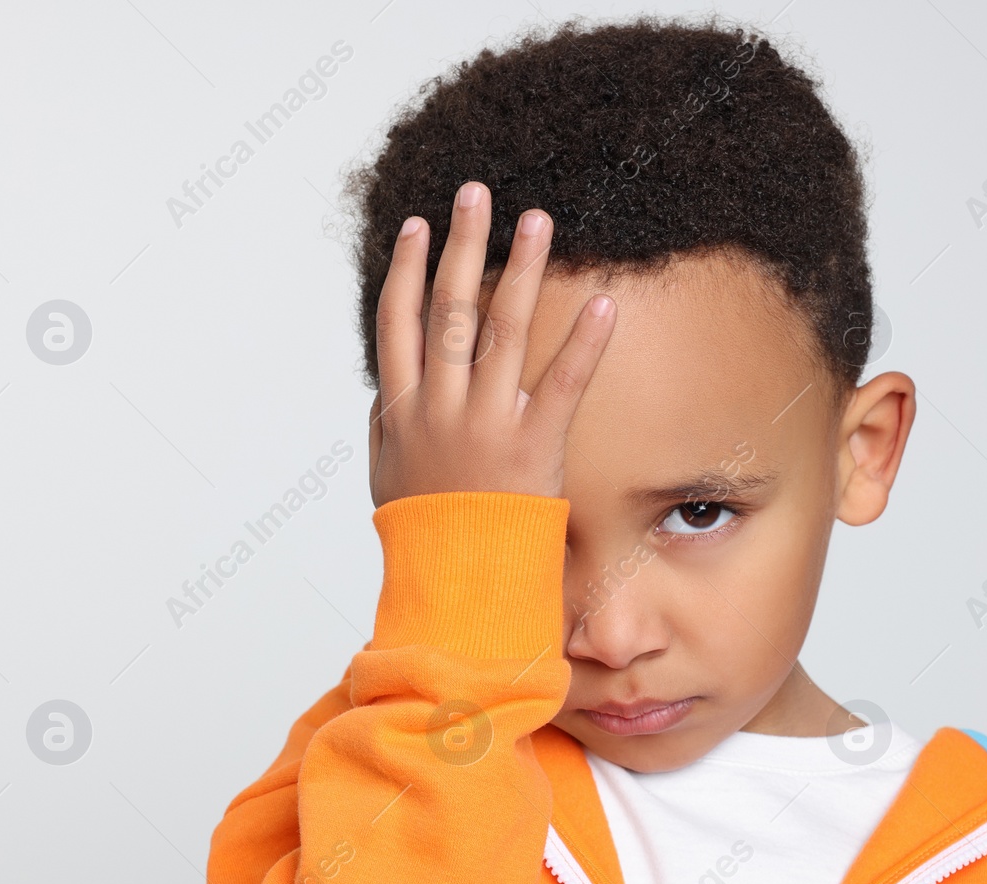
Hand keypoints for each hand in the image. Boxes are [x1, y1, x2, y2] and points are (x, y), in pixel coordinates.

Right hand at [367, 180, 615, 506]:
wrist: (457, 587)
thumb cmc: (425, 536)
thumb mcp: (386, 478)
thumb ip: (383, 427)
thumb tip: (383, 390)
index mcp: (403, 409)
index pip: (398, 322)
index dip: (405, 269)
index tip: (415, 225)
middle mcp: (442, 406)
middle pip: (449, 308)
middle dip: (462, 245)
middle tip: (475, 193)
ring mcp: (488, 423)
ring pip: (503, 329)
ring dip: (520, 267)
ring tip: (536, 218)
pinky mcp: (536, 445)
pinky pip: (565, 384)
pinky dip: (585, 340)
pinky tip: (604, 300)